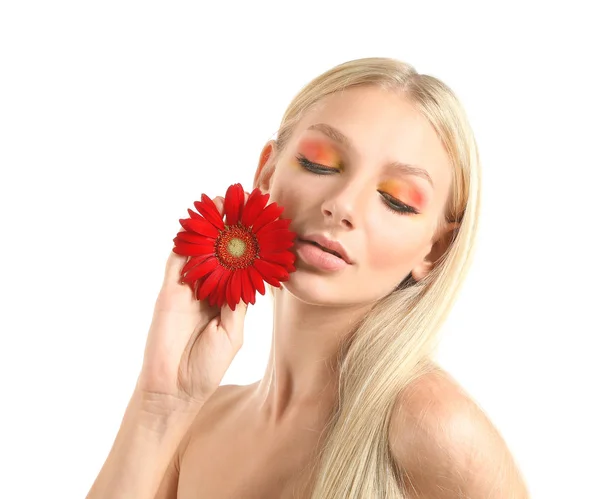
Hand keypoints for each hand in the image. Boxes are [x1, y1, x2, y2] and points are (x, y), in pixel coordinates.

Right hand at [136, 195, 248, 413]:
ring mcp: (186, 288)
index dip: (249, 245)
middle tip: (241, 203)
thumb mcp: (233, 332)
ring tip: (220, 203)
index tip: (262, 224)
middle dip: (229, 228)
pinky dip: (185, 241)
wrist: (175, 388)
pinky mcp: (168, 290)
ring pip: (197, 250)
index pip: (239, 265)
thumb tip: (248, 276)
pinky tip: (197, 222)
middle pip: (218, 251)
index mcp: (226, 299)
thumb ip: (238, 303)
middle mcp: (207, 289)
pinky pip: (176, 260)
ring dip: (207, 227)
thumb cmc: (207, 365)